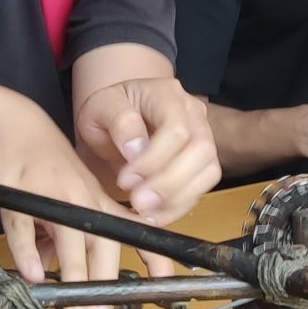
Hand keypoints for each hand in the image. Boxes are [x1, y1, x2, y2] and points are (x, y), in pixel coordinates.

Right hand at [0, 89, 141, 308]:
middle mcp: (81, 197)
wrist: (11, 124)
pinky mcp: (18, 192)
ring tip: (73, 305)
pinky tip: (33, 274)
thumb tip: (63, 276)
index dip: (152, 258)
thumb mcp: (69, 195)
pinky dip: (28, 252)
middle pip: (102, 242)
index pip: (133, 231)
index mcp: (97, 201)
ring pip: (69, 237)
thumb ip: (70, 237)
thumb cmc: (44, 164)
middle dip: (103, 283)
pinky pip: (24, 226)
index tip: (165, 284)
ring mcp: (51, 194)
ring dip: (73, 273)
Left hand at [76, 78, 220, 225]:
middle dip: (169, 183)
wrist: (114, 122)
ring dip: (177, 198)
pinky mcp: (201, 162)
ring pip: (209, 171)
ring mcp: (203, 136)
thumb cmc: (107, 112)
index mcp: (166, 93)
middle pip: (200, 150)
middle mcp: (192, 112)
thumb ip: (118, 122)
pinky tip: (154, 215)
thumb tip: (136, 150)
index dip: (154, 159)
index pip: (176, 128)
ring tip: (144, 211)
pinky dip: (178, 208)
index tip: (125, 179)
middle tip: (137, 202)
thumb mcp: (98, 108)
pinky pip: (202, 189)